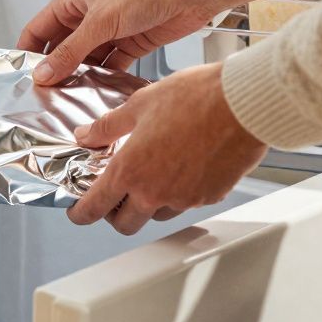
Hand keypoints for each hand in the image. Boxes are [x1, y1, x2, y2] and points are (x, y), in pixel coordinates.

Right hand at [17, 0, 220, 83]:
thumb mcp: (99, 22)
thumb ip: (70, 51)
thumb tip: (44, 72)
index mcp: (73, 0)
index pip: (39, 28)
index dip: (29, 51)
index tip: (21, 75)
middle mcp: (89, 15)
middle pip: (62, 47)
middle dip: (55, 68)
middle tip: (46, 94)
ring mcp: (110, 30)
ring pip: (86, 59)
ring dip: (80, 77)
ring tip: (71, 99)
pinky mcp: (131, 43)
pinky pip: (110, 65)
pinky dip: (104, 78)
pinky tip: (99, 92)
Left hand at [66, 63, 267, 234]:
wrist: (244, 103)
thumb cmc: (197, 98)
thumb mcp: (140, 103)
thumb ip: (108, 125)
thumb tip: (86, 134)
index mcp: (130, 170)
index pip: (95, 207)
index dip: (80, 213)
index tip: (78, 212)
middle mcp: (155, 192)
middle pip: (126, 224)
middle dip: (115, 214)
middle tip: (115, 196)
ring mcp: (185, 198)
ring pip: (157, 215)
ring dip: (148, 204)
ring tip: (153, 174)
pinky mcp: (211, 196)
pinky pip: (187, 203)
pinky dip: (179, 193)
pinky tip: (182, 167)